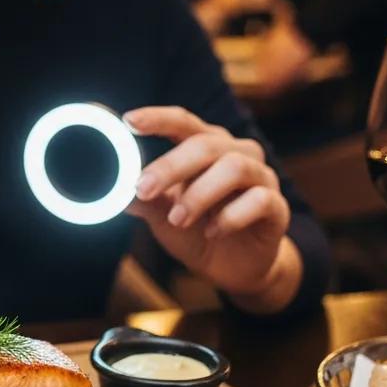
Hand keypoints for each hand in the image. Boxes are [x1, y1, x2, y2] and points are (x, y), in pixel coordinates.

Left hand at [124, 106, 298, 308]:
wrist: (234, 269)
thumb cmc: (197, 230)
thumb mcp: (163, 215)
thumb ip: (143, 199)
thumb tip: (109, 190)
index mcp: (207, 145)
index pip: (182, 122)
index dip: (157, 118)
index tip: (129, 121)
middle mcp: (237, 153)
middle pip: (205, 144)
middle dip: (171, 166)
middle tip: (144, 188)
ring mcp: (261, 177)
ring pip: (234, 167)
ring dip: (199, 194)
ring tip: (178, 219)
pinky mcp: (278, 208)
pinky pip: (260, 200)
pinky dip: (232, 216)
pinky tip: (213, 232)